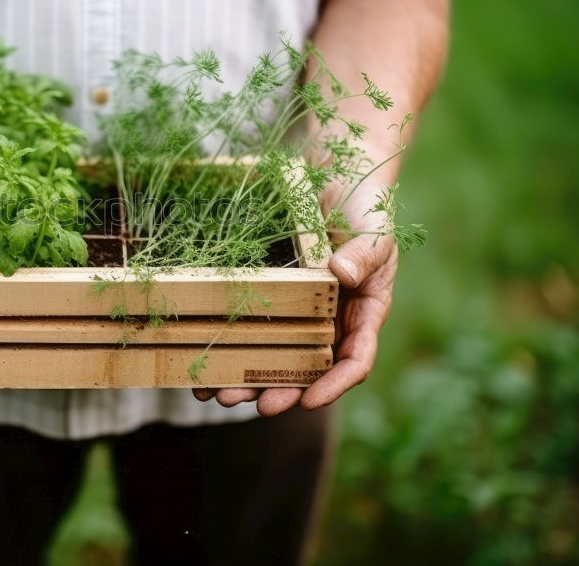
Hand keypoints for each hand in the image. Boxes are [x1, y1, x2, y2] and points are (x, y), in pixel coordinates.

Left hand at [193, 177, 395, 415]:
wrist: (335, 173)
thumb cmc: (364, 205)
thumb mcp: (374, 230)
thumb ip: (366, 254)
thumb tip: (342, 274)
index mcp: (363, 314)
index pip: (354, 361)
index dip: (333, 386)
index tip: (309, 401)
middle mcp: (330, 321)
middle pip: (307, 370)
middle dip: (281, 391)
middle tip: (255, 405)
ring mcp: (298, 311)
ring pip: (273, 356)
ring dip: (247, 378)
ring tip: (217, 394)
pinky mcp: (270, 295)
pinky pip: (250, 326)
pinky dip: (229, 345)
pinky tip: (203, 359)